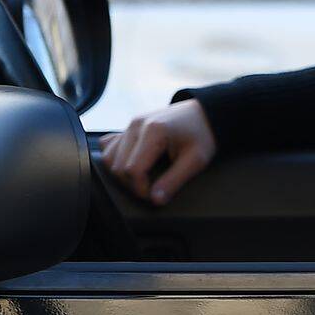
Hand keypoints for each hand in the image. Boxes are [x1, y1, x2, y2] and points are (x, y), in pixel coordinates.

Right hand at [100, 98, 215, 205]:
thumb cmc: (202, 135)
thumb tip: (155, 201)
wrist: (205, 113)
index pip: (132, 169)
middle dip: (131, 184)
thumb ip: (174, 180)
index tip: (154, 196)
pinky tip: (131, 165)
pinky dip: (115, 159)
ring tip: (143, 180)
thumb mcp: (196, 160)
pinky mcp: (129, 126)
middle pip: (117, 166)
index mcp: (153, 131)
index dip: (140, 189)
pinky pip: (109, 146)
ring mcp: (130, 124)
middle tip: (151, 190)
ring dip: (121, 174)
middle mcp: (137, 125)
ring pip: (109, 157)